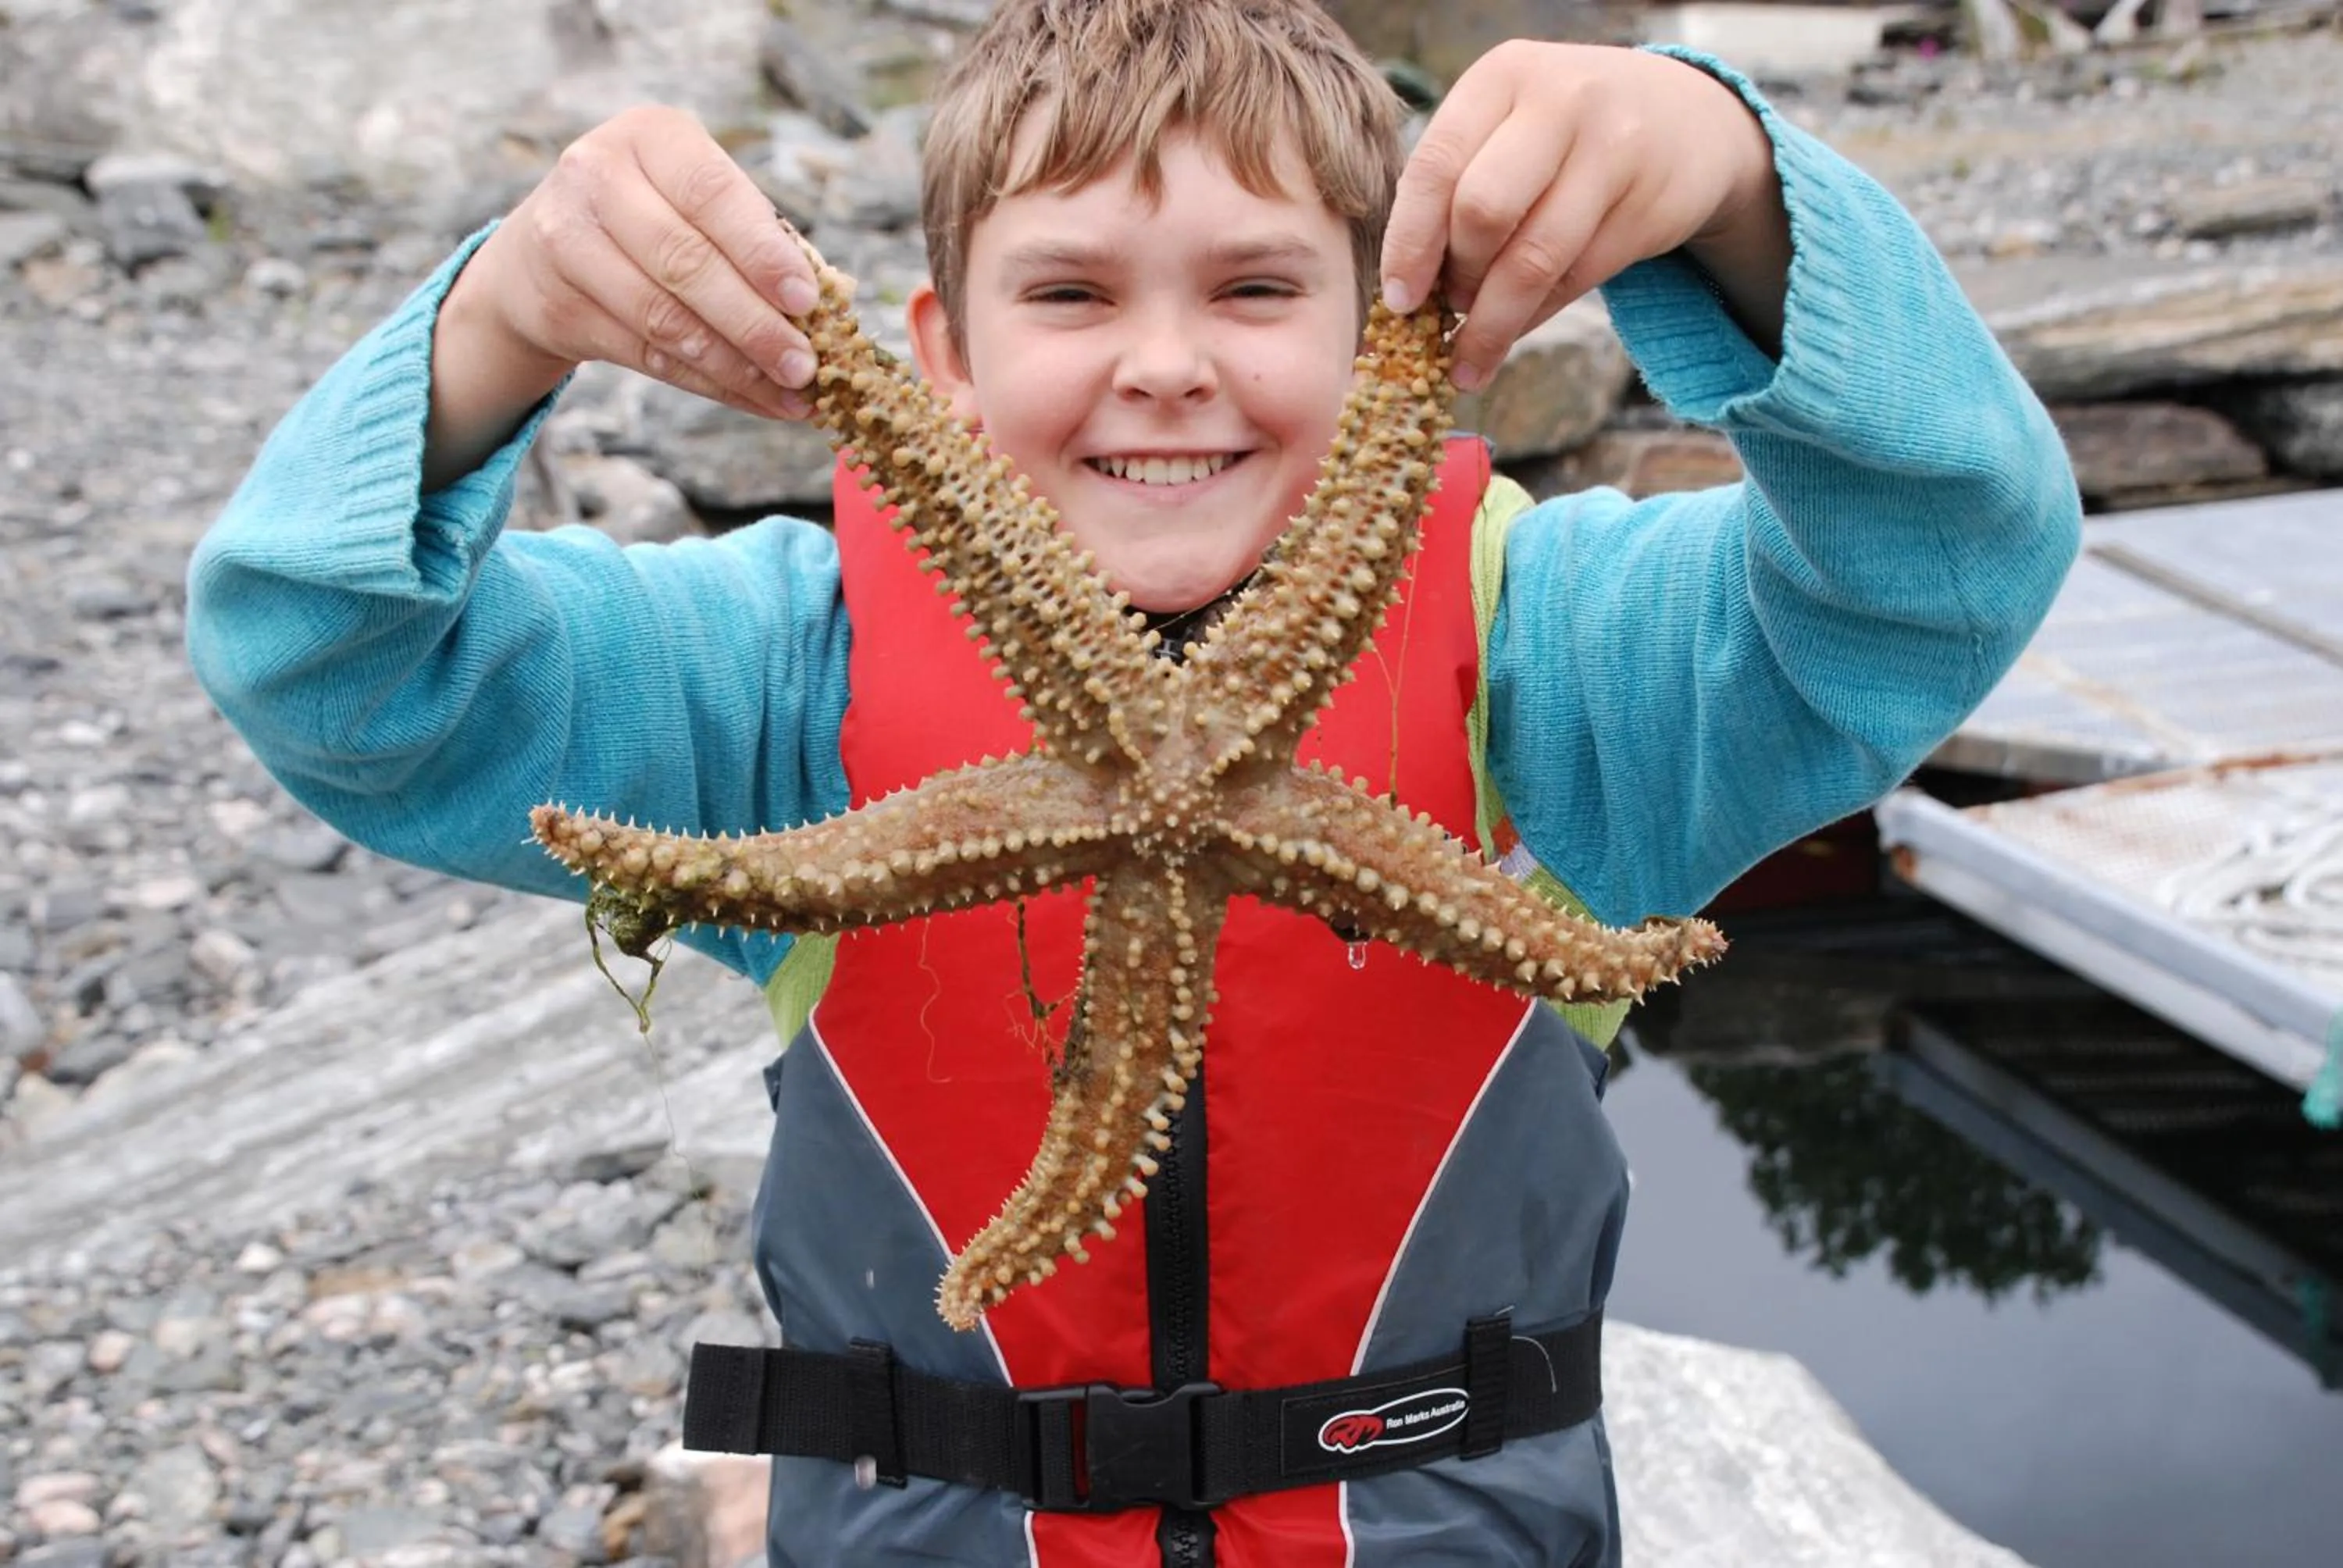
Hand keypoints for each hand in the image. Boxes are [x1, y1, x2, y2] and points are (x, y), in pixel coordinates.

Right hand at [425, 106, 821, 489]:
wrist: (541, 254)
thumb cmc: (654, 218)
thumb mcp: (696, 201)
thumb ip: (759, 236)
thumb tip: (833, 302)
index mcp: (650, 137)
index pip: (711, 194)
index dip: (762, 252)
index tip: (808, 301)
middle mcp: (598, 178)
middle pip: (686, 262)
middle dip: (755, 324)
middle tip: (806, 367)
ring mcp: (567, 241)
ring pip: (664, 319)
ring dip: (736, 366)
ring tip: (790, 395)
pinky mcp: (556, 307)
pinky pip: (647, 355)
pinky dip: (709, 384)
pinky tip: (754, 399)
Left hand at [1380, 44, 1789, 387]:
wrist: (1689, 120)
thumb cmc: (1564, 130)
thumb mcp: (1508, 120)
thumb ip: (1457, 178)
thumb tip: (1407, 287)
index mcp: (1503, 76)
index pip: (1436, 166)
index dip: (1410, 242)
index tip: (1398, 301)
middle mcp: (1560, 104)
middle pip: (1483, 212)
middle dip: (1457, 276)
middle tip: (1446, 308)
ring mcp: (1613, 152)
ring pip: (1533, 260)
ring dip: (1493, 320)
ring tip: (1470, 352)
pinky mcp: (1648, 207)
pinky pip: (1574, 281)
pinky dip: (1533, 319)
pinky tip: (1511, 334)